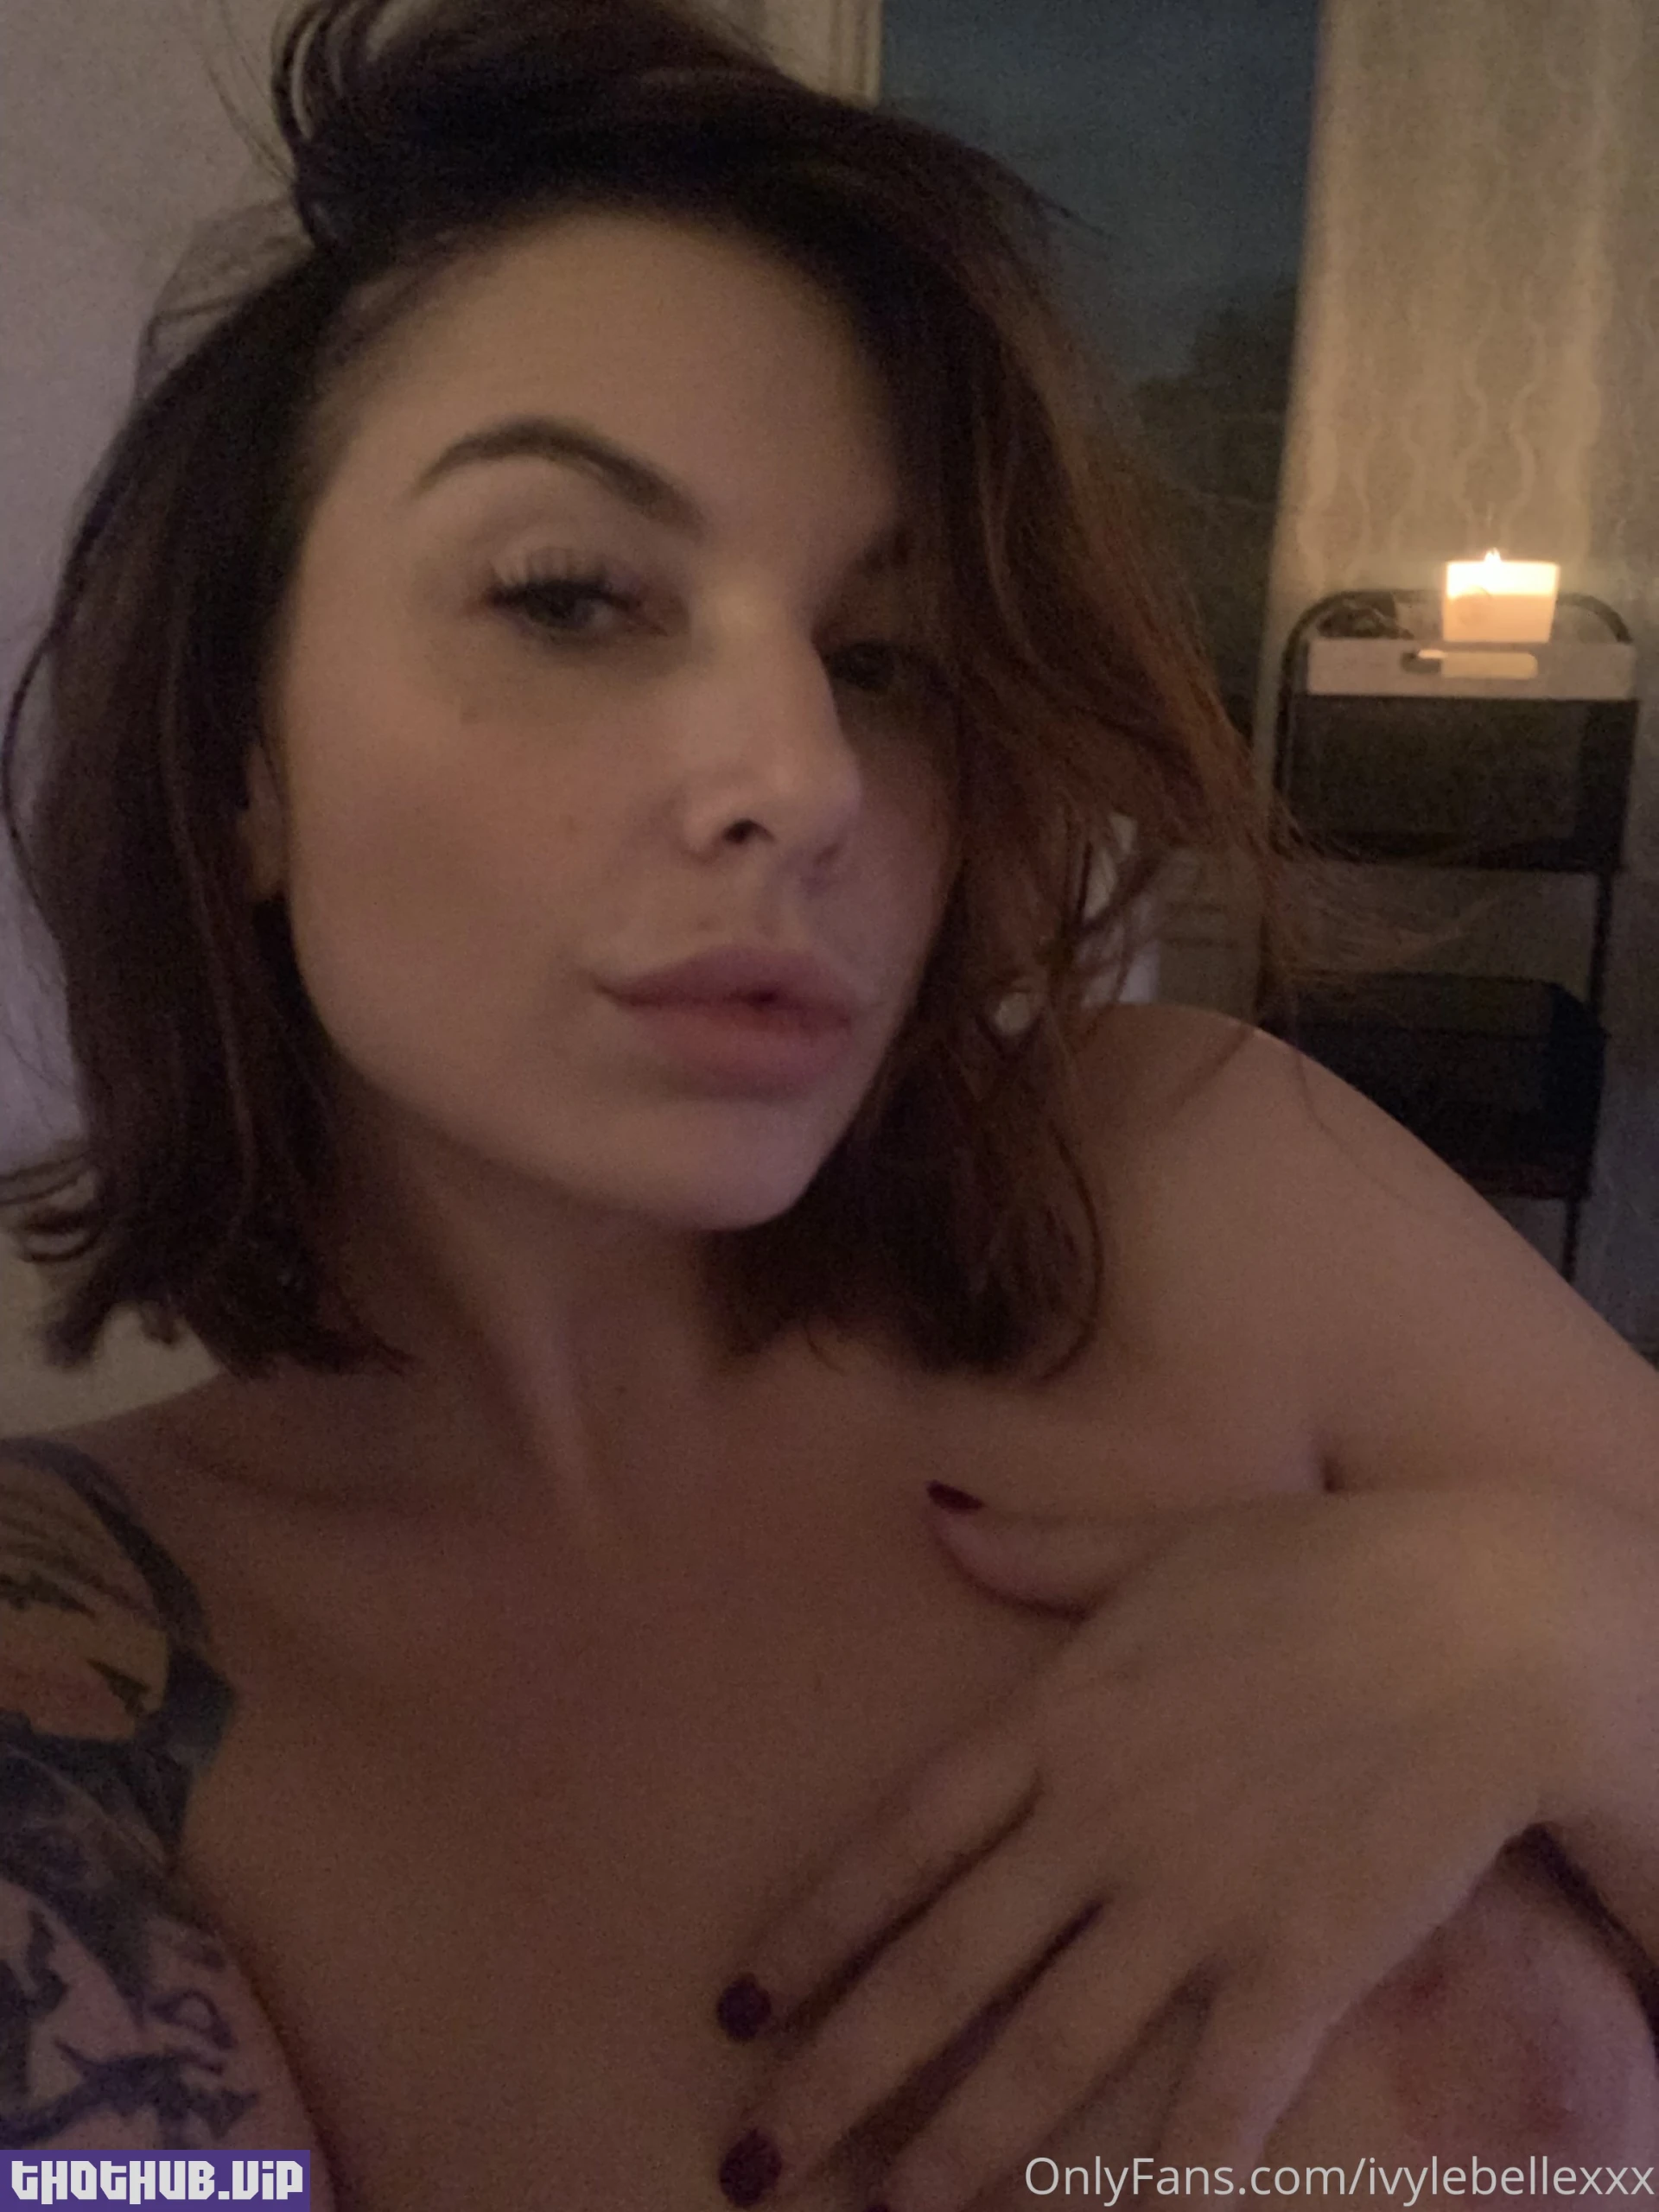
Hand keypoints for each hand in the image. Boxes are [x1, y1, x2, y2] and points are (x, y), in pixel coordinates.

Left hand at [713, 1483, 1579, 2211]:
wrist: (1482, 1621)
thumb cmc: (1317, 1570)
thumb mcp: (1156, 1543)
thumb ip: (1035, 1549)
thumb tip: (930, 1512)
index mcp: (1056, 1722)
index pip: (899, 1845)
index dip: (813, 1933)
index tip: (740, 2010)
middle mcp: (1099, 1824)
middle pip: (945, 1969)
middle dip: (841, 2074)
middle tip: (757, 2158)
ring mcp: (1192, 1903)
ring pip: (1049, 2050)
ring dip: (960, 2143)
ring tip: (888, 2210)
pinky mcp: (1294, 1965)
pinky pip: (1213, 2102)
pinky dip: (1157, 2185)